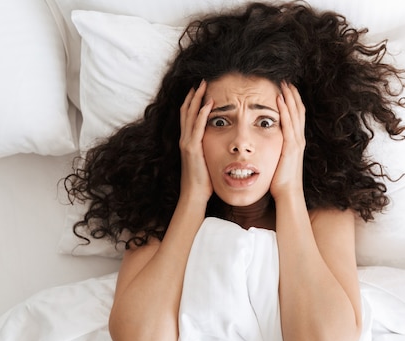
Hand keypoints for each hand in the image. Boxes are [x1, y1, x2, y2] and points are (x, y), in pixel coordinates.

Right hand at [179, 80, 213, 204]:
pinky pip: (197, 127)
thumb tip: (219, 145)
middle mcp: (184, 140)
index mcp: (188, 142)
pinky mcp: (192, 148)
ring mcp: (186, 143)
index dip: (193, 102)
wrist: (194, 195)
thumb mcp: (205, 161)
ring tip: (204, 85)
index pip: (188, 117)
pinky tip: (209, 103)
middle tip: (201, 81)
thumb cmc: (202, 182)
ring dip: (197, 99)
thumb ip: (209, 151)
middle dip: (194, 95)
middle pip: (186, 111)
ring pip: (189, 115)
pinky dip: (202, 114)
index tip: (200, 90)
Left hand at [271, 82, 305, 200]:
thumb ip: (276, 150)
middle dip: (292, 94)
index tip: (285, 89)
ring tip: (283, 84)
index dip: (292, 102)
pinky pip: (288, 124)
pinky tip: (279, 99)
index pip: (296, 116)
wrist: (288, 193)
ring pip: (295, 113)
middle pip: (298, 110)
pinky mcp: (291, 146)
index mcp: (295, 142)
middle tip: (285, 80)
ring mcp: (296, 141)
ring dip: (289, 97)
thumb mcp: (278, 161)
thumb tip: (267, 145)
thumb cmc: (281, 181)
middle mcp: (298, 139)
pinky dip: (285, 110)